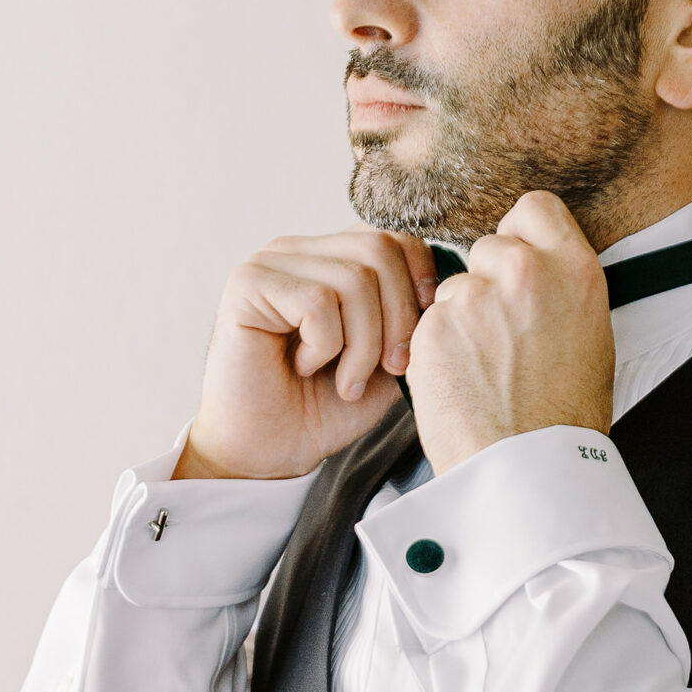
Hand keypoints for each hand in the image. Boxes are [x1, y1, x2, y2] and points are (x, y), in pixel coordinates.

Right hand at [175, 228, 437, 479]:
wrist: (267, 452)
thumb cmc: (323, 408)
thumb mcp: (388, 362)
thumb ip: (412, 319)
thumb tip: (445, 291)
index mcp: (332, 259)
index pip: (395, 239)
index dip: (419, 286)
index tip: (415, 341)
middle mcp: (300, 251)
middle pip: (379, 250)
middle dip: (399, 318)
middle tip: (389, 368)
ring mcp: (270, 263)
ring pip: (353, 280)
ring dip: (362, 345)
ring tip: (345, 381)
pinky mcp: (247, 285)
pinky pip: (317, 301)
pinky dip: (325, 347)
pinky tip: (304, 368)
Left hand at [405, 192, 614, 473]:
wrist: (530, 472)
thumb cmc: (566, 418)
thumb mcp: (591, 339)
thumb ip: (561, 291)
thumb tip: (539, 270)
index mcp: (575, 271)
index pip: (534, 209)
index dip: (521, 236)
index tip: (517, 266)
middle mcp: (525, 273)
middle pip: (487, 248)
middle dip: (487, 283)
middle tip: (500, 337)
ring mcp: (475, 298)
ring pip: (453, 290)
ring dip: (460, 321)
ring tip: (483, 372)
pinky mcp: (433, 328)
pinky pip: (428, 325)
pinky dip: (437, 351)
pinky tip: (460, 384)